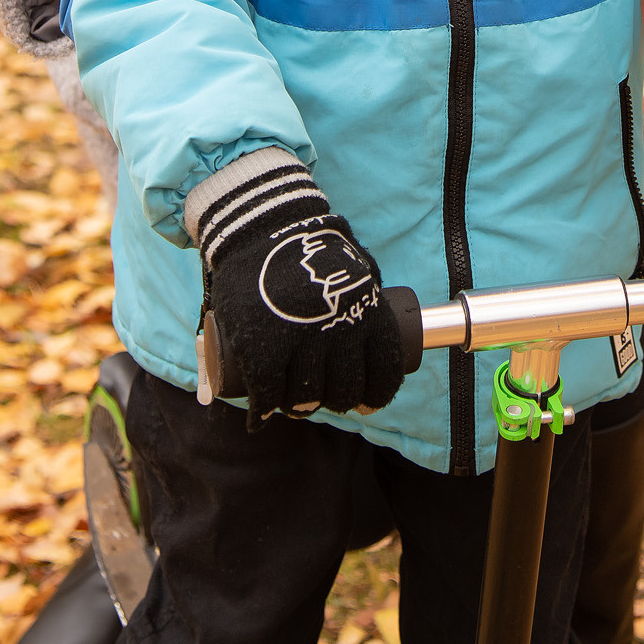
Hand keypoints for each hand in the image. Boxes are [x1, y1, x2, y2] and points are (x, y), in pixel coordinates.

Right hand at [193, 153, 403, 425]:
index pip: (384, 373)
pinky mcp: (262, 352)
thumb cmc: (310, 244)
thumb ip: (370, 292)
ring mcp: (300, 345)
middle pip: (344, 392)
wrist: (260, 225)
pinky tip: (258, 418)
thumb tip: (386, 318)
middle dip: (338, 403)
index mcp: (368, 314)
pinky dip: (260, 413)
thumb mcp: (356, 265)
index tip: (367, 403)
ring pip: (305, 399)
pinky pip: (266, 396)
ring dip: (299, 409)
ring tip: (293, 404)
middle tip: (325, 399)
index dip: (377, 396)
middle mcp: (339, 334)